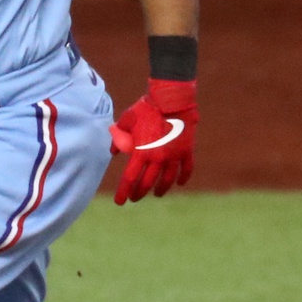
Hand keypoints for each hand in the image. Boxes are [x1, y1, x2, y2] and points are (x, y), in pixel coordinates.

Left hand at [110, 79, 197, 203]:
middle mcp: (157, 158)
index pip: (129, 179)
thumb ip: (118, 138)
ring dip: (160, 189)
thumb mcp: (126, 121)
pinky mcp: (187, 151)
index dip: (123, 192)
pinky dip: (183, 178)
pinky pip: (186, 169)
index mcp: (140, 152)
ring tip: (156, 194)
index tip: (119, 202)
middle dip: (139, 193)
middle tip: (134, 198)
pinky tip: (179, 183)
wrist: (171, 99)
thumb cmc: (145, 109)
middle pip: (147, 183)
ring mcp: (174, 156)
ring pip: (167, 180)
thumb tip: (114, 151)